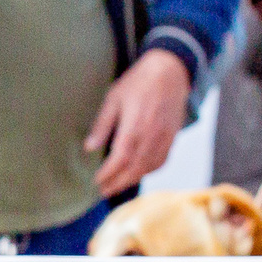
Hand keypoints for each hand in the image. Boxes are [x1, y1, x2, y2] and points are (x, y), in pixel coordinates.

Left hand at [85, 49, 193, 198]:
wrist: (170, 70)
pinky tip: (138, 173)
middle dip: (118, 183)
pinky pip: (162, 160)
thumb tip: (89, 148)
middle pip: (134, 169)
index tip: (97, 181)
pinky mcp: (172, 136)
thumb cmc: (138, 82)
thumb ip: (102, 125)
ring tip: (117, 185)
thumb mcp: (114, 99)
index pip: (120, 160)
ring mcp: (164, 137)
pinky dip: (149, 171)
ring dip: (132, 180)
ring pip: (148, 168)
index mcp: (134, 126)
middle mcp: (151, 135)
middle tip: (104, 190)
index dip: (108, 174)